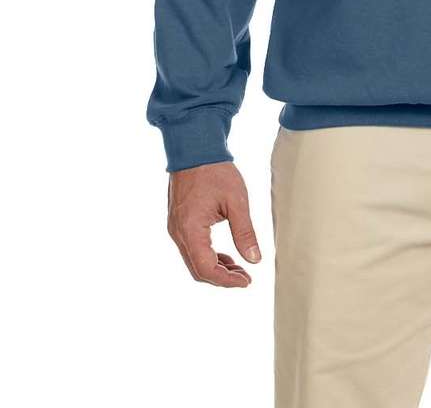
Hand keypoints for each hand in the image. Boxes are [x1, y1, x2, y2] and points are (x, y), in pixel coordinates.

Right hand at [166, 161, 261, 287]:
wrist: (194, 148)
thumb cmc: (215, 171)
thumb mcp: (236, 201)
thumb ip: (244, 232)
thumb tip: (254, 260)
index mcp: (190, 229)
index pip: (206, 268)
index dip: (226, 280)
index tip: (247, 281)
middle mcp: (178, 233)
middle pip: (197, 270)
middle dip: (222, 278)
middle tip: (245, 278)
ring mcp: (175, 228)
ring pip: (193, 261)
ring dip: (215, 268)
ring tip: (239, 268)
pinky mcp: (178, 222)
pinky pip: (191, 248)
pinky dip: (208, 256)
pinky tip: (226, 255)